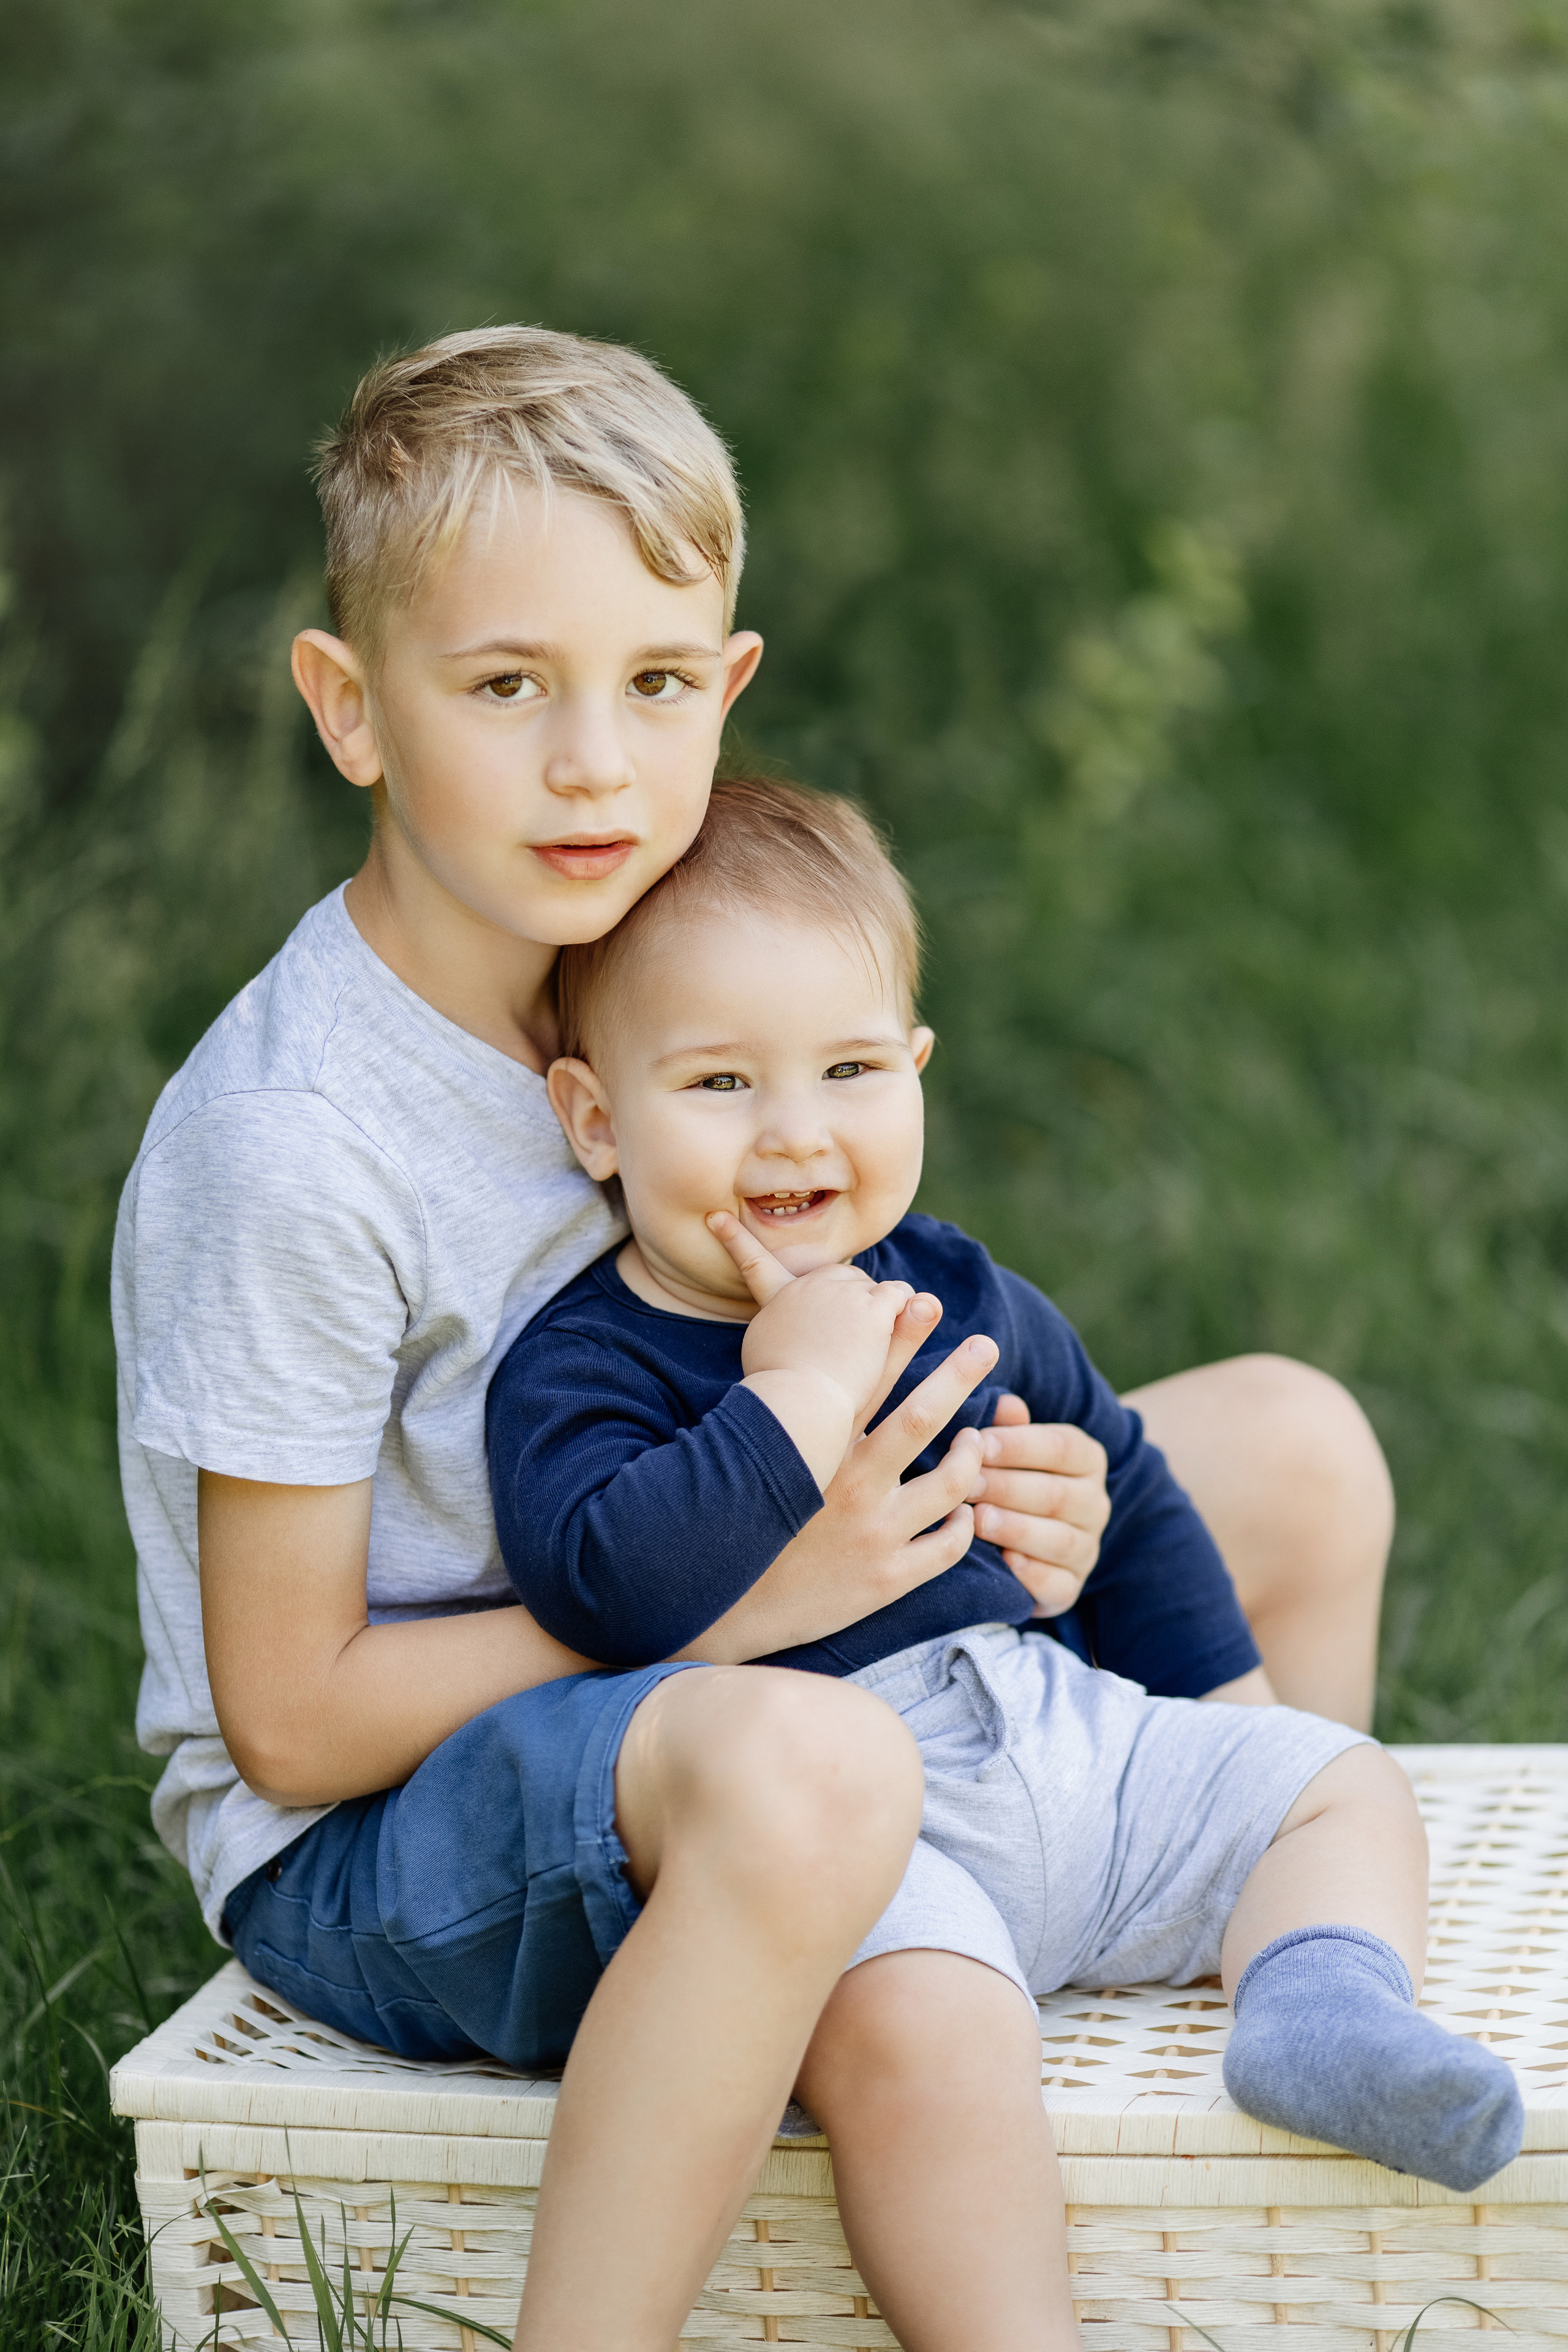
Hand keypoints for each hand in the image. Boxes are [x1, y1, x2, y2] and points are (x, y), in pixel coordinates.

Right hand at [676, 1326, 1003, 1662]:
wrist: (727, 1609)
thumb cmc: (744, 1524)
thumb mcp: (766, 1465)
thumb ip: (800, 1425)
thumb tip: (817, 1373)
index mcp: (820, 1453)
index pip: (871, 1380)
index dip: (901, 1336)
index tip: (927, 1302)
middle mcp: (851, 1485)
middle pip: (923, 1417)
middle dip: (959, 1373)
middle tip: (986, 1345)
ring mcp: (874, 1533)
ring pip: (952, 1485)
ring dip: (970, 1458)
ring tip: (975, 1443)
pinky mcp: (887, 1578)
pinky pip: (949, 1546)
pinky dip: (966, 1524)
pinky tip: (966, 1514)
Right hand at [712, 1212, 915, 1420]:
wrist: (799, 1402)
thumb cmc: (779, 1390)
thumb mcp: (763, 1354)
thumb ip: (777, 1327)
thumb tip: (785, 1320)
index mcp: (779, 1299)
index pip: (754, 1262)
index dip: (734, 1239)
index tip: (716, 1217)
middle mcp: (809, 1286)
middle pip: (843, 1276)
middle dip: (853, 1302)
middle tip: (848, 1343)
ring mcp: (842, 1293)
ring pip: (875, 1289)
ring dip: (878, 1315)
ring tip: (862, 1353)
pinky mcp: (872, 1307)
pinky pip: (899, 1295)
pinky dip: (904, 1310)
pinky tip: (891, 1334)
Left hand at [968, 1393, 1109, 1616]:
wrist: (1020, 1546)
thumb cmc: (1007, 1481)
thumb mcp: (1008, 1450)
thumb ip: (1007, 1428)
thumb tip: (1003, 1402)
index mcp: (1086, 1460)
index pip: (1061, 1447)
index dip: (1019, 1445)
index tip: (977, 1442)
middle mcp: (1095, 1504)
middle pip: (1056, 1494)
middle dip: (1007, 1488)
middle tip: (965, 1484)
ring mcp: (1087, 1549)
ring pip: (1059, 1539)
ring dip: (1016, 1528)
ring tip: (977, 1520)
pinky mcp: (1071, 1588)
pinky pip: (1057, 1583)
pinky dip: (1031, 1573)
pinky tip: (1003, 1561)